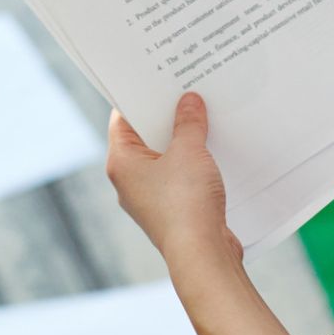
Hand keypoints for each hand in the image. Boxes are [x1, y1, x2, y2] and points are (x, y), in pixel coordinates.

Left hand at [106, 93, 239, 263]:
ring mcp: (149, 197)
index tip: (158, 79)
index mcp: (121, 163)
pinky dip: (192, 163)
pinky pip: (178, 177)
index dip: (140, 98)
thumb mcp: (189, 151)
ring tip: (204, 117)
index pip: (122, 119)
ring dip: (182, 141)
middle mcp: (129, 181)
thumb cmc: (186, 203)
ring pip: (164, 158)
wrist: (202, 255)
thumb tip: (188, 102)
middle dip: (166, 118)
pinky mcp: (171, 210)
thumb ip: (188, 123)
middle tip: (186, 92)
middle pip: (144, 138)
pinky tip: (212, 150)